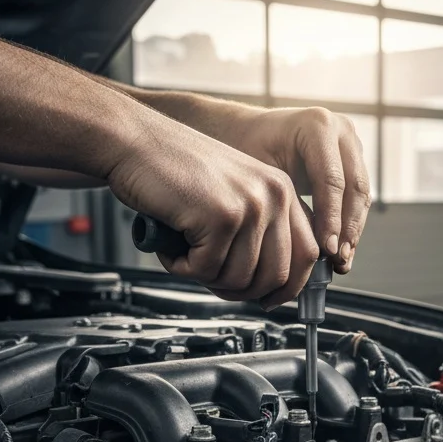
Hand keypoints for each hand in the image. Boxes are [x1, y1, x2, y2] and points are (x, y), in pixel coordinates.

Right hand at [106, 107, 318, 307]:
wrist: (134, 141)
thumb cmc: (174, 171)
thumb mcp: (231, 196)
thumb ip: (256, 232)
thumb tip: (270, 286)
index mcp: (282, 191)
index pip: (308, 254)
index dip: (288, 287)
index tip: (268, 300)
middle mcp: (274, 195)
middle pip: (277, 276)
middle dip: (242, 292)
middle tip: (212, 281)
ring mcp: (250, 205)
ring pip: (240, 278)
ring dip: (206, 278)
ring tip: (185, 252)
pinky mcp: (221, 216)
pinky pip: (207, 269)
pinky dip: (183, 267)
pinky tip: (172, 245)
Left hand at [222, 107, 370, 274]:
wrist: (252, 132)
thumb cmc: (250, 149)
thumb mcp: (263, 172)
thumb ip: (289, 202)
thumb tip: (311, 246)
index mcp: (317, 126)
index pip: (332, 180)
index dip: (332, 218)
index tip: (326, 249)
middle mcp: (341, 131)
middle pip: (355, 187)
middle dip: (349, 228)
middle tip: (338, 259)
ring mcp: (351, 145)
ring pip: (362, 195)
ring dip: (354, 230)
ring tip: (342, 261)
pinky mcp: (354, 162)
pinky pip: (358, 198)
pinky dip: (351, 225)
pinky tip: (342, 250)